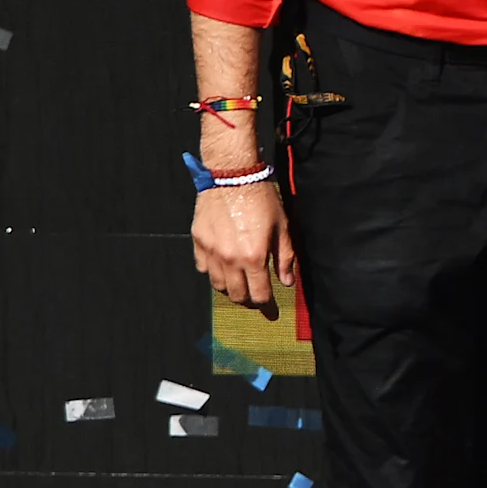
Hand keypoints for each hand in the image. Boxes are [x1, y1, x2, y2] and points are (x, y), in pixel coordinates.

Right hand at [193, 178, 295, 311]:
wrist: (232, 176)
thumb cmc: (261, 199)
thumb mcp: (282, 227)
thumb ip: (285, 258)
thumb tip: (288, 282)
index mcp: (254, 257)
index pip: (260, 294)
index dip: (267, 306)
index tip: (271, 311)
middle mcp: (230, 260)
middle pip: (237, 295)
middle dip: (248, 300)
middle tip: (256, 297)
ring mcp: (211, 252)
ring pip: (218, 285)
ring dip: (230, 288)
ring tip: (239, 282)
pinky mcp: (198, 242)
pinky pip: (203, 268)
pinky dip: (213, 271)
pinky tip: (222, 265)